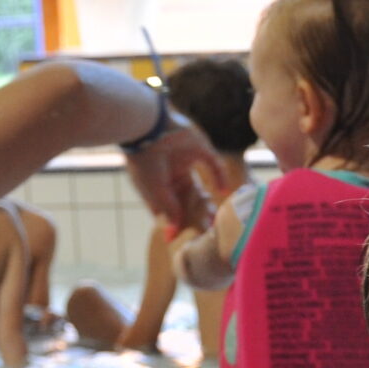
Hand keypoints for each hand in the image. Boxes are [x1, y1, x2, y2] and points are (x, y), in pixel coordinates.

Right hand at [124, 118, 220, 232]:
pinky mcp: (200, 149)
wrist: (149, 128)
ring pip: (201, 187)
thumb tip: (172, 236)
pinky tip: (223, 191)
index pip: (172, 210)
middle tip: (209, 231)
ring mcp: (186, 162)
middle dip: (197, 216)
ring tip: (218, 218)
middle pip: (188, 202)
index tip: (190, 238)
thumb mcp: (156, 191)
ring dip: (209, 203)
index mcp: (158, 187)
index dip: (180, 223)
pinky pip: (214, 165)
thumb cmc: (145, 163)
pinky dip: (220, 178)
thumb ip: (169, 211)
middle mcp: (172, 176)